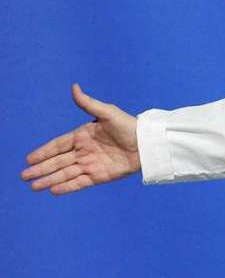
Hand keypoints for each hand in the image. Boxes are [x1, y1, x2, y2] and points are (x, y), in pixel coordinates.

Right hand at [21, 83, 140, 193]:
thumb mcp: (108, 113)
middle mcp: (84, 151)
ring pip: (66, 173)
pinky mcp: (100, 176)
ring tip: (34, 186)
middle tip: (24, 175)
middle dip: (41, 168)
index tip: (29, 159)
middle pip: (58, 161)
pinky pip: (80, 182)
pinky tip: (53, 190)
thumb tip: (74, 87)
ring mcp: (91, 164)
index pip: (58, 145)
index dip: (43, 152)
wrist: (148, 144)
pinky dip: (67, 187)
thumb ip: (88, 103)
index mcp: (83, 136)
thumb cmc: (130, 126)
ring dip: (49, 179)